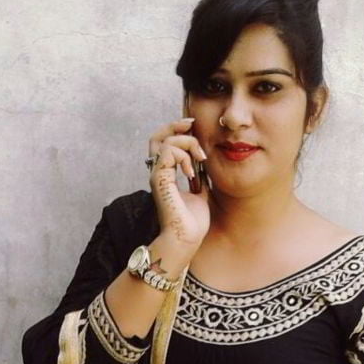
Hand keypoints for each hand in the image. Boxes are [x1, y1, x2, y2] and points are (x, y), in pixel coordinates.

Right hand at [148, 117, 210, 247]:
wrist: (187, 239)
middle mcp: (158, 173)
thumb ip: (200, 178)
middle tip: (192, 124)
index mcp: (166, 174)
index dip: (177, 131)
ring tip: (200, 159)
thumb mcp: (200, 193)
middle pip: (157, 137)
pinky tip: (191, 172)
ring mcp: (157, 176)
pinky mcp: (160, 181)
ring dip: (187, 143)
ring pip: (165, 141)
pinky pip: (167, 153)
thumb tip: (206, 167)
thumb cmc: (192, 223)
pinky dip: (183, 156)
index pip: (164, 143)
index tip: (195, 127)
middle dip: (175, 125)